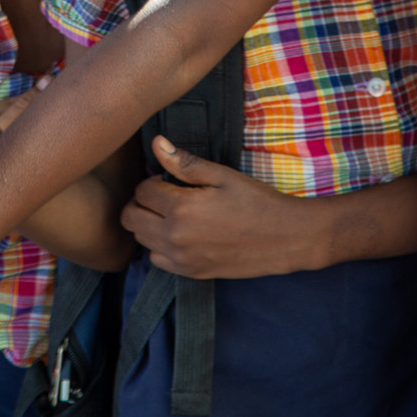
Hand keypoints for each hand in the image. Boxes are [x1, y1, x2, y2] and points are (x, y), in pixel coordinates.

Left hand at [119, 136, 314, 278]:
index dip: (152, 181)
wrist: (285, 238)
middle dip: (142, 202)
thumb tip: (156, 143)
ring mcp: (181, 259)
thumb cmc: (256, 201)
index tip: (170, 180)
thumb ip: (184, 163)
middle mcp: (174, 237)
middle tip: (165, 195)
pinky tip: (180, 235)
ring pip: (140, 239)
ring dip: (149, 224)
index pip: (141, 192)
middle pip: (130, 218)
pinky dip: (160, 246)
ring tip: (174, 214)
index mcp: (180, 209)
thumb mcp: (221, 176)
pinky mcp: (190, 273)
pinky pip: (156, 260)